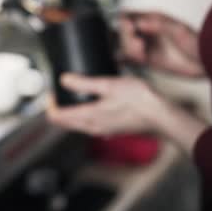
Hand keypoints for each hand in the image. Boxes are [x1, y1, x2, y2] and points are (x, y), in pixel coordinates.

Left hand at [47, 73, 208, 153]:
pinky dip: (84, 115)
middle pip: (65, 122)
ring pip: (78, 124)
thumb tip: (64, 80)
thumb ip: (84, 83)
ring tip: (73, 96)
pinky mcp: (113, 130)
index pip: (57, 117)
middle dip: (58, 108)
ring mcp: (103, 131)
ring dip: (71, 112)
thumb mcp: (109, 85)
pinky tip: (93, 104)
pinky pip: (91, 124)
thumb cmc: (140, 101)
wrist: (162, 116)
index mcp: (89, 117)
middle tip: (57, 93)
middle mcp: (93, 128)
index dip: (50, 105)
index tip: (49, 92)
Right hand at [119, 12, 203, 77]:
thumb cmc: (197, 43)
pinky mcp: (148, 59)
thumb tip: (139, 23)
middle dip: (127, 39)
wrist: (206, 62)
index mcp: (153, 18)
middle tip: (139, 45)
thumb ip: (158, 25)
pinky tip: (134, 60)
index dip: (124, 22)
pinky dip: (127, 59)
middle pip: (123, 32)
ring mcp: (147, 45)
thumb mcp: (178, 30)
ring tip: (142, 54)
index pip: (128, 15)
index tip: (130, 30)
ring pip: (125, 45)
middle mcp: (147, 31)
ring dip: (129, 50)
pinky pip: (130, 58)